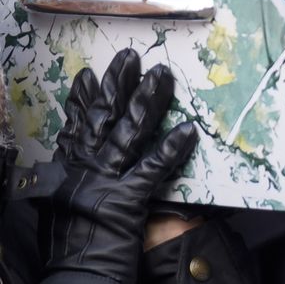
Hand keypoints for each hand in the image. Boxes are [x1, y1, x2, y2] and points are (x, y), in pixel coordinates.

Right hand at [45, 49, 197, 283]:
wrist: (74, 281)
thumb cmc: (74, 250)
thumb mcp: (65, 210)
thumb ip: (76, 185)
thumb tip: (79, 160)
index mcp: (66, 174)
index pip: (75, 129)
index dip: (81, 100)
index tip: (88, 74)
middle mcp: (81, 171)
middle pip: (101, 119)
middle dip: (117, 85)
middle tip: (131, 56)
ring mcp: (102, 184)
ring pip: (127, 134)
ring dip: (147, 103)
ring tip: (162, 76)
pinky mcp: (123, 202)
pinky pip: (151, 170)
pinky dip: (170, 150)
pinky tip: (188, 132)